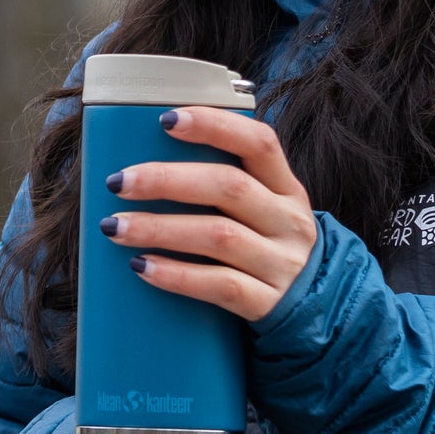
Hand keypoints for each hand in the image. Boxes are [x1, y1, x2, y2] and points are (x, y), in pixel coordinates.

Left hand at [98, 105, 317, 321]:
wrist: (319, 313)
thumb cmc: (269, 249)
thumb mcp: (265, 211)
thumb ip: (227, 187)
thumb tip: (148, 167)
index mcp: (286, 187)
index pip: (259, 142)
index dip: (214, 126)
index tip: (166, 120)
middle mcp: (288, 221)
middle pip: (228, 187)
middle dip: (167, 180)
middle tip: (120, 182)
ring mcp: (281, 263)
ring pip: (218, 236)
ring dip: (160, 228)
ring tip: (115, 227)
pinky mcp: (268, 303)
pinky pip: (220, 286)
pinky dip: (177, 274)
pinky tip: (143, 266)